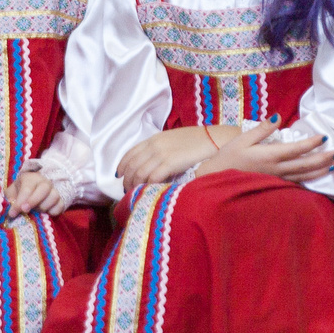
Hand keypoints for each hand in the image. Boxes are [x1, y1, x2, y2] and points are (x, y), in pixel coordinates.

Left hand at [1, 167, 60, 216]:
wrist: (32, 192)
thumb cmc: (19, 192)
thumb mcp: (11, 193)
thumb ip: (10, 199)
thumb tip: (11, 208)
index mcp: (30, 178)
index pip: (27, 189)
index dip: (20, 202)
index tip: (12, 213)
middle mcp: (44, 182)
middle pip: (44, 189)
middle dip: (33, 201)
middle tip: (24, 211)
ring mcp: (54, 191)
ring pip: (54, 197)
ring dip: (43, 207)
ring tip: (34, 212)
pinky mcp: (60, 200)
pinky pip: (60, 206)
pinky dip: (52, 212)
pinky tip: (44, 215)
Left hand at [115, 126, 233, 189]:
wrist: (214, 139)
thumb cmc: (197, 141)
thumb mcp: (173, 140)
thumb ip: (160, 149)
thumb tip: (152, 163)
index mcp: (154, 139)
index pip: (130, 153)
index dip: (122, 166)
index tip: (119, 176)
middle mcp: (154, 145)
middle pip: (132, 165)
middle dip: (127, 180)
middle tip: (127, 190)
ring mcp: (162, 154)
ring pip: (139, 173)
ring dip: (135, 185)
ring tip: (136, 193)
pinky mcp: (170, 163)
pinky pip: (152, 177)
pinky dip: (148, 185)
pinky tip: (150, 191)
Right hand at [196, 122, 333, 185]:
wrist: (216, 180)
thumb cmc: (228, 157)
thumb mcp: (242, 139)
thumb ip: (262, 129)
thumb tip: (277, 116)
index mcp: (270, 155)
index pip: (297, 149)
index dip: (312, 144)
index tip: (324, 137)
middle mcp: (276, 169)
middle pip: (305, 165)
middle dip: (323, 159)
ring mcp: (275, 180)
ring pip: (303, 177)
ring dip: (319, 171)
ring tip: (332, 166)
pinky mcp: (273, 186)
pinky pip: (295, 184)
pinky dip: (308, 181)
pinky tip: (315, 179)